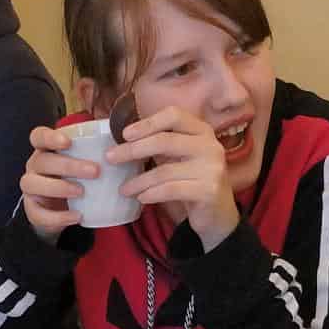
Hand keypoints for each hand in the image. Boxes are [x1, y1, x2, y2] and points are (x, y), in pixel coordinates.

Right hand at [19, 124, 92, 240]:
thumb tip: (128, 147)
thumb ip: (100, 155)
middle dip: (68, 165)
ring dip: (58, 187)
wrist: (61, 211)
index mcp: (46, 150)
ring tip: (82, 192)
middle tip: (95, 171)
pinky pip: (39, 213)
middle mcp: (34, 165)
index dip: (50, 137)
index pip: (39, 136)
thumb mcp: (85, 164)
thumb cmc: (77, 179)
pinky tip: (76, 217)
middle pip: (42, 160)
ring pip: (32, 184)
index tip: (68, 142)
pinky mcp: (31, 209)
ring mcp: (30, 187)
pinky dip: (57, 216)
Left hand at [112, 106, 236, 249]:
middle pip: (165, 141)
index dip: (147, 122)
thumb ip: (160, 145)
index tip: (125, 134)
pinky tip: (141, 198)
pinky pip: (171, 190)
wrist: (217, 213)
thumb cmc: (192, 180)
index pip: (174, 115)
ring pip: (165, 170)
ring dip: (138, 181)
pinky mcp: (208, 190)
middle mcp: (210, 146)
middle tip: (111, 158)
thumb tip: (122, 142)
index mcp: (202, 131)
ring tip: (123, 189)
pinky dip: (151, 194)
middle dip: (133, 150)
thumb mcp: (180, 157)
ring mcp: (212, 168)